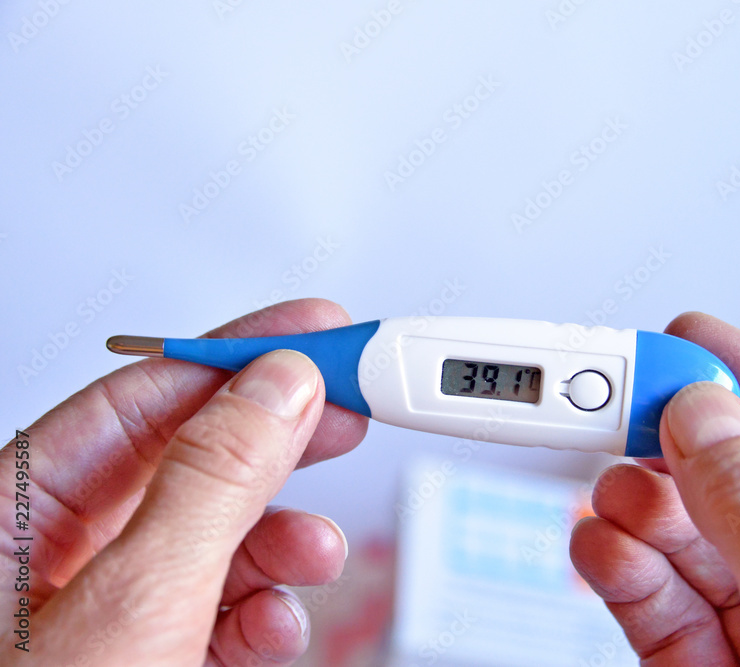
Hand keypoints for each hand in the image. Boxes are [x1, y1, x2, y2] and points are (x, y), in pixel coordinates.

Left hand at [1, 299, 367, 665]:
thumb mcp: (133, 601)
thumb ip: (209, 485)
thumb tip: (276, 390)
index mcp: (13, 517)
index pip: (137, 399)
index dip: (235, 358)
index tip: (313, 336)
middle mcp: (59, 556)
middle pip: (191, 458)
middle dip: (278, 442)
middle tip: (345, 411)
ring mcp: (109, 609)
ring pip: (220, 535)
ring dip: (284, 541)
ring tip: (315, 549)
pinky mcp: (155, 653)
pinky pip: (225, 605)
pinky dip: (267, 609)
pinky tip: (277, 621)